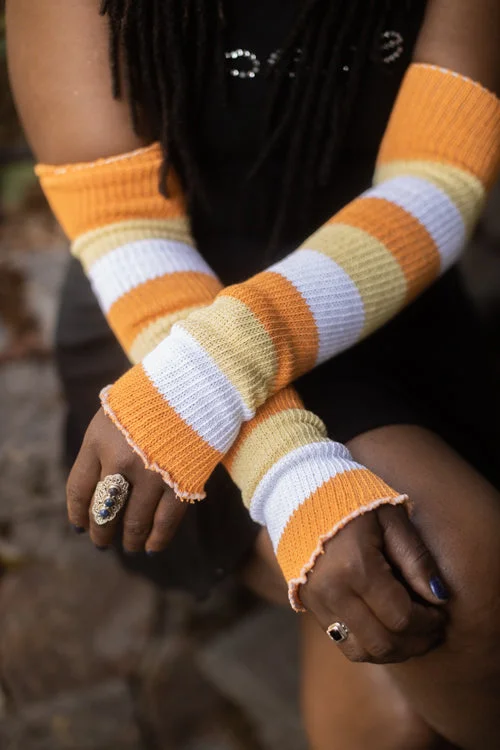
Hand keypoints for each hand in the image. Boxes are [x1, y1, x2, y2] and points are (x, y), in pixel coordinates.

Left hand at [66, 408, 186, 552]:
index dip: (78, 513)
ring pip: (134, 521)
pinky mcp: (181, 482)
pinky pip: (165, 521)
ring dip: (130, 538)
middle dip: (102, 531)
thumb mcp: (116, 411)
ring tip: (130, 545)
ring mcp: (151, 474)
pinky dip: (158, 538)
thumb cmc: (154, 394)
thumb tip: (97, 483)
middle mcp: (120, 460)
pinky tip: (152, 547)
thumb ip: (104, 444)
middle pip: (104, 510)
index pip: (79, 489)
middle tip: (103, 541)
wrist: (196, 382)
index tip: (79, 526)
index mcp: (98, 440)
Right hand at [300, 505, 448, 663]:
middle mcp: (332, 592)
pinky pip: (343, 643)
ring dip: (393, 651)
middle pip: (382, 643)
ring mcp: (317, 602)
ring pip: (361, 652)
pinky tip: (386, 629)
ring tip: (412, 634)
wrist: (301, 492)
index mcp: (356, 567)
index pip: (401, 618)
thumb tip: (440, 598)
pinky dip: (370, 645)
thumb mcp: (391, 518)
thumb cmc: (353, 499)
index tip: (440, 612)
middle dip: (416, 642)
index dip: (428, 622)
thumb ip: (416, 559)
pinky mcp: (309, 606)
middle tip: (433, 628)